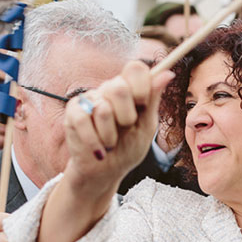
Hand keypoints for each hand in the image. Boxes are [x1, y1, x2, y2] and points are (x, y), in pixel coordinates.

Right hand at [64, 60, 174, 189]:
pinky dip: (94, 141)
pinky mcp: (73, 112)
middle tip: (126, 128)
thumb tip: (168, 74)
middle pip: (119, 87)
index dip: (141, 85)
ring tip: (111, 143)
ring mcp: (89, 99)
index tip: (143, 105)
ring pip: (103, 109)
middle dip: (127, 116)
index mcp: (130, 89)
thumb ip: (153, 99)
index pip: (135, 68)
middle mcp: (108, 89)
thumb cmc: (129, 147)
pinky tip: (99, 151)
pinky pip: (82, 120)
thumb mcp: (146, 126)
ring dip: (111, 135)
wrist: (107, 172)